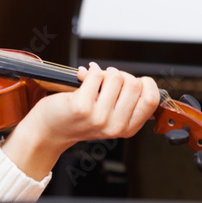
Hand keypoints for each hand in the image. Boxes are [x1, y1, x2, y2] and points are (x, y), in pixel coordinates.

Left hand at [2, 63, 159, 178]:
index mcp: (127, 129)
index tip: (134, 81)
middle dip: (121, 75)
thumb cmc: (78, 120)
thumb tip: (140, 80)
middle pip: (134, 84)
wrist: (49, 130)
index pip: (151, 100)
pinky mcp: (81, 107)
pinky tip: (82, 78)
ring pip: (116, 77)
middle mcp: (115, 126)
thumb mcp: (110, 118)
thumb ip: (126, 103)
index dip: (145, 84)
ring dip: (104, 73)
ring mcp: (98, 118)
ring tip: (94, 79)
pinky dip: (89, 72)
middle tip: (107, 79)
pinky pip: (96, 76)